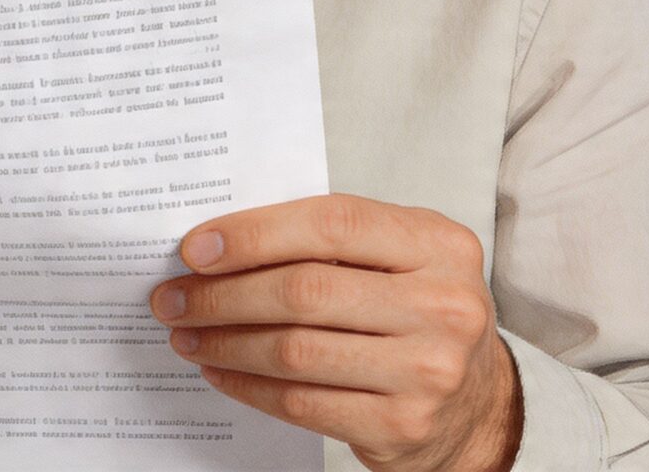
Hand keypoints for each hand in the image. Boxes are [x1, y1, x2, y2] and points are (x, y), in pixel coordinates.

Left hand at [150, 193, 521, 471]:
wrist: (477, 405)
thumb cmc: (419, 315)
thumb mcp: (401, 260)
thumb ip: (334, 241)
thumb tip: (220, 243)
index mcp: (439, 244)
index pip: (333, 224)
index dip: (255, 233)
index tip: (194, 248)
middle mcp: (444, 305)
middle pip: (305, 291)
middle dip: (222, 294)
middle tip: (172, 297)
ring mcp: (427, 370)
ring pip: (295, 350)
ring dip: (225, 341)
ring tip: (187, 335)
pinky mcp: (402, 425)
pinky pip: (302, 402)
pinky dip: (248, 386)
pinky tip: (221, 371)